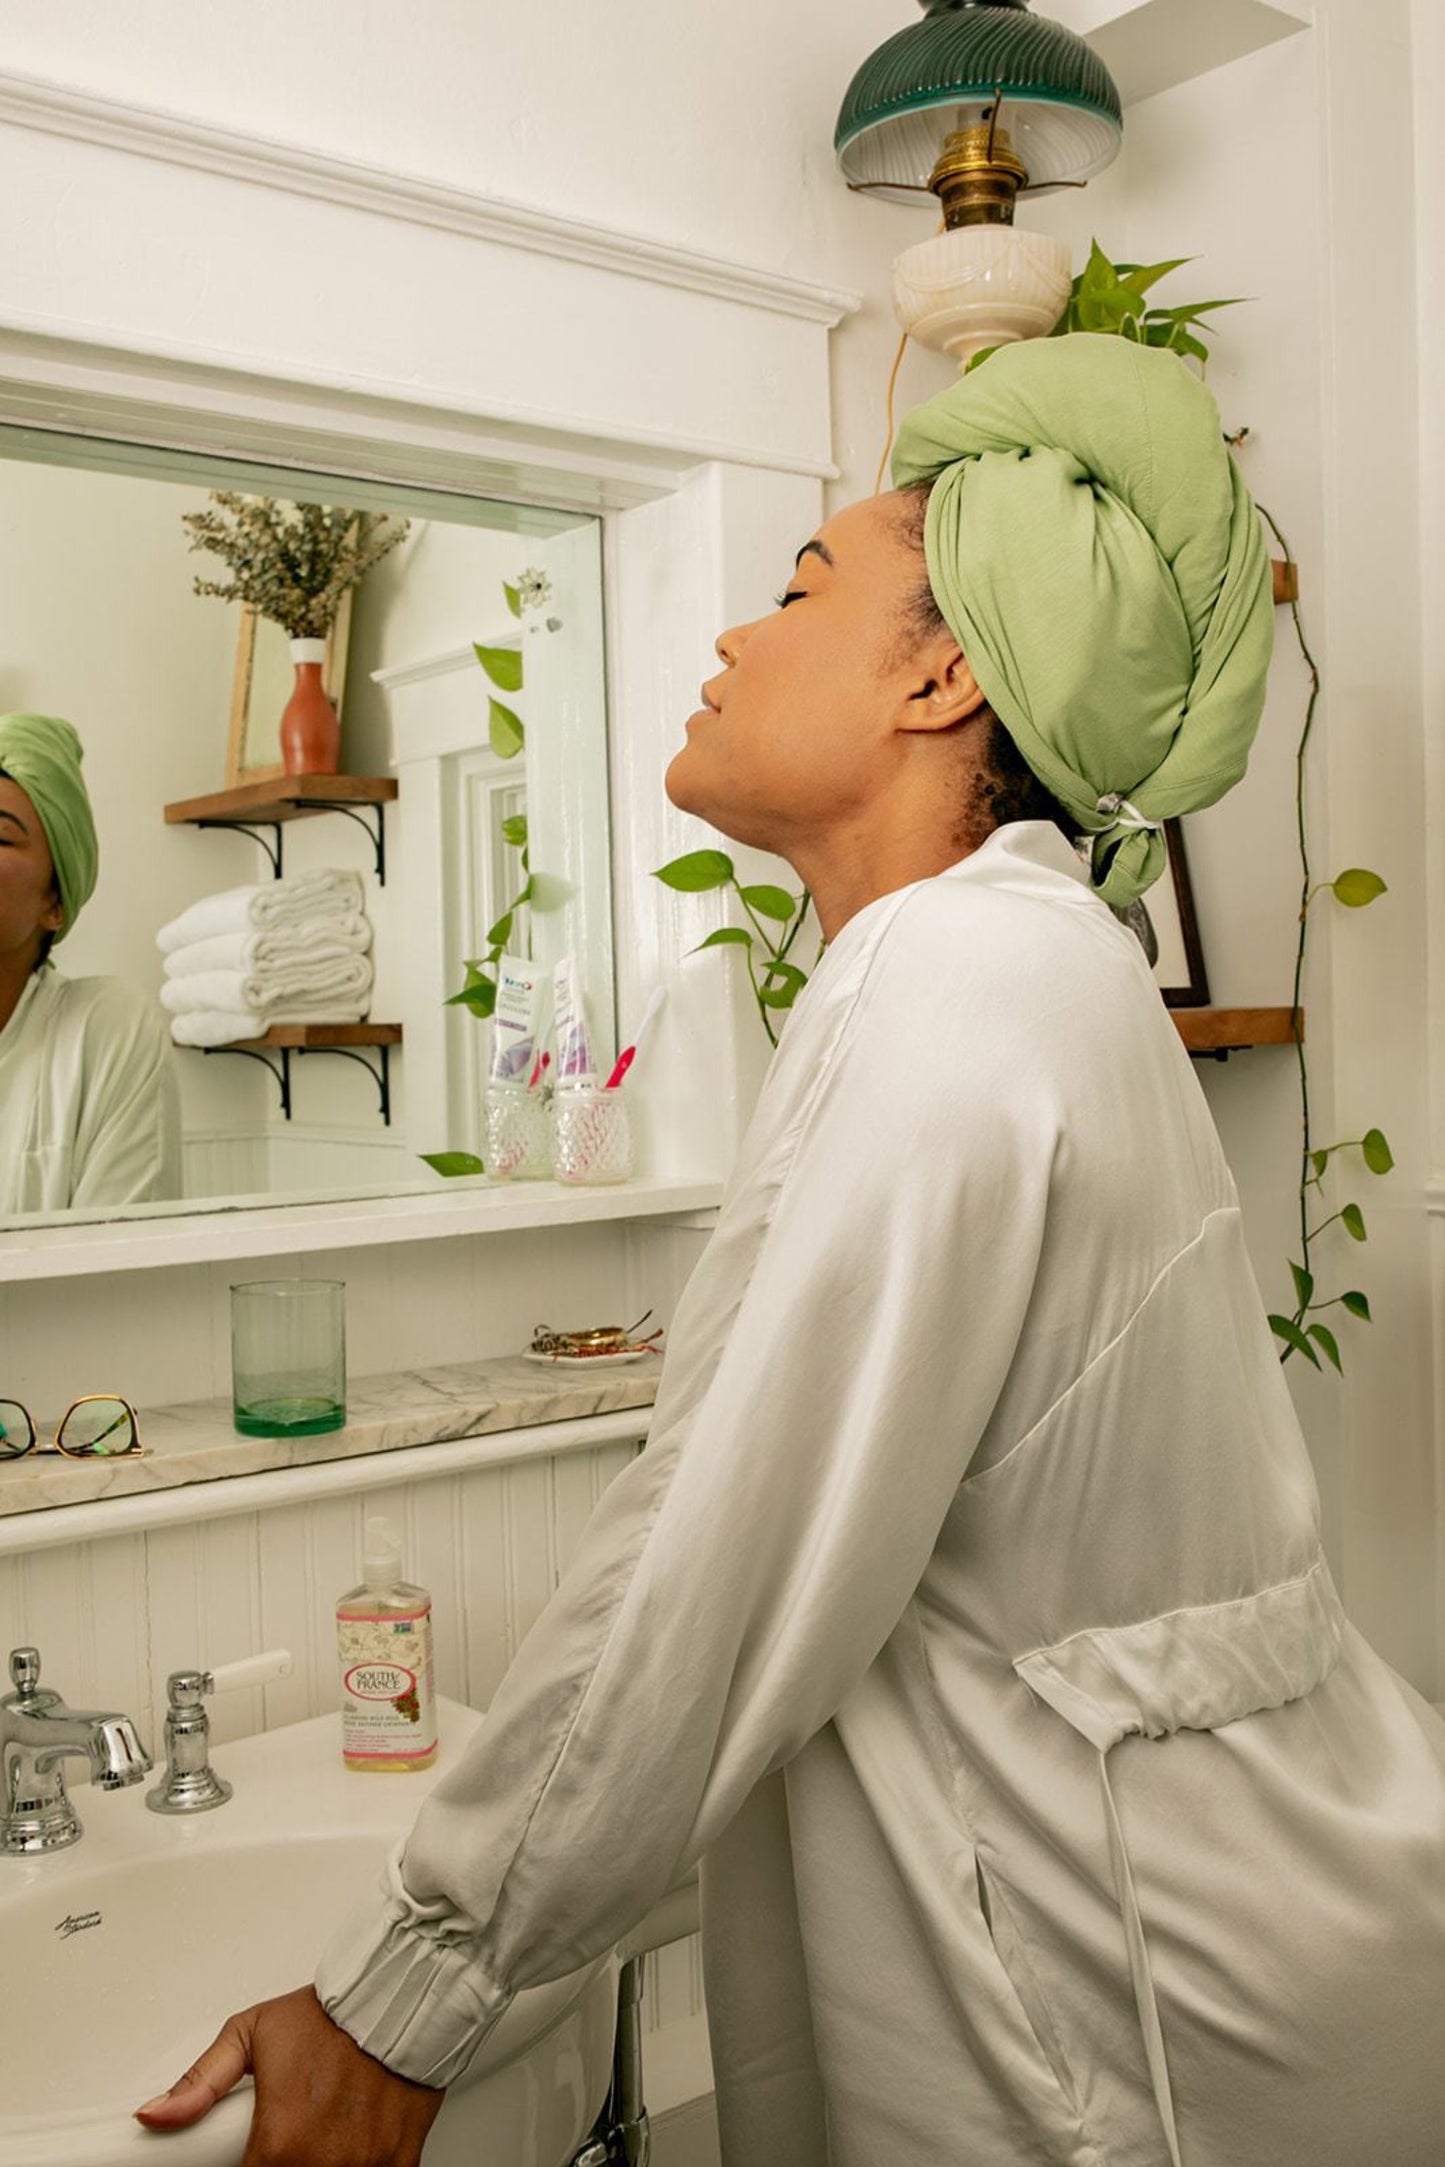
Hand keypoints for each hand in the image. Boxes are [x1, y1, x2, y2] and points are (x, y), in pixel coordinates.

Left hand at [134, 1984, 444, 2165]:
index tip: (251, 2157)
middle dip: (280, 2161)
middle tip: (285, 2138)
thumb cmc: (330, 2014)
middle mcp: (322, 2163)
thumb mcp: (252, 2034)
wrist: (401, 1994)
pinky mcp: (400, 2163)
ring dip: (316, 2163)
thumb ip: (200, 2083)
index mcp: (280, 2141)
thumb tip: (155, 2114)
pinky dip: (357, 2165)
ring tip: (315, 2137)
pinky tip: (348, 2143)